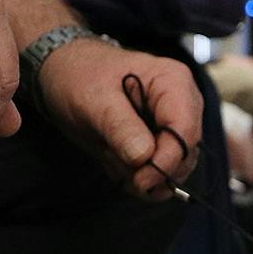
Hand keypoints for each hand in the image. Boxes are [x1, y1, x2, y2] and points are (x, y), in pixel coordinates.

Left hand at [38, 40, 200, 198]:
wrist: (67, 73)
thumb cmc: (80, 75)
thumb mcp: (93, 98)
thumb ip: (120, 126)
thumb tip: (144, 157)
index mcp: (174, 83)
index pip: (185, 133)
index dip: (166, 161)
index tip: (139, 180)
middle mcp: (182, 106)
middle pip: (184, 155)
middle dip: (149, 169)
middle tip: (112, 159)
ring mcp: (173, 126)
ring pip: (173, 169)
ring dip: (139, 173)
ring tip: (109, 152)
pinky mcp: (162, 143)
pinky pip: (159, 172)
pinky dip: (134, 174)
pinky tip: (113, 156)